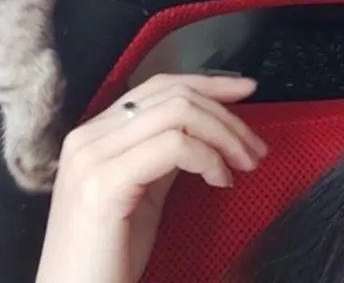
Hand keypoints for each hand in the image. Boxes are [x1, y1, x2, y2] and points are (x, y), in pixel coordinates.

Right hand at [35, 73, 266, 282]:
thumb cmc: (108, 259)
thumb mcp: (142, 194)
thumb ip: (162, 155)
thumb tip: (201, 131)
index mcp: (94, 134)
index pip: (159, 86)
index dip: (208, 83)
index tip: (247, 90)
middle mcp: (88, 136)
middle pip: (174, 95)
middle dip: (225, 115)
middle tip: (256, 147)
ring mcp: (92, 157)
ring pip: (178, 113)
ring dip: (223, 135)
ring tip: (244, 164)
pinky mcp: (104, 182)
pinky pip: (174, 146)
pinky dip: (207, 157)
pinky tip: (220, 181)